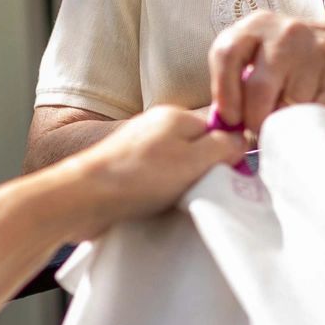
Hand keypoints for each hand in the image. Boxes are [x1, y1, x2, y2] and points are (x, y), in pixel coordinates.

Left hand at [50, 105, 245, 238]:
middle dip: (208, 171)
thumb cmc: (137, 177)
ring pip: (179, 168)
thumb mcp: (194, 159)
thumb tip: (240, 141)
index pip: (218, 127)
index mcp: (175, 116)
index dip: (230, 152)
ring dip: (186, 186)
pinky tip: (164, 207)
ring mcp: (140, 151)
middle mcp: (156, 129)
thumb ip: (223, 147)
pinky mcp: (127, 174)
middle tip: (211, 191)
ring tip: (184, 201)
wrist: (84, 199)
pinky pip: (159, 183)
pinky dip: (166, 195)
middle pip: (199, 148)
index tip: (236, 176)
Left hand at [208, 13, 324, 136]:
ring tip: (293, 111)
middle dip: (255, 118)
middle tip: (260, 129)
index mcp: (258, 25)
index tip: (230, 119)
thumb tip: (219, 125)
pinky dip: (311, 122)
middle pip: (258, 89)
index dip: (224, 93)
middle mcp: (286, 33)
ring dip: (287, 120)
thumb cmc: (299, 60)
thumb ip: (239, 81)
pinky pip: (317, 114)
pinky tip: (315, 110)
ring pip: (289, 106)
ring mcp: (318, 52)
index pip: (226, 54)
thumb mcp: (264, 55)